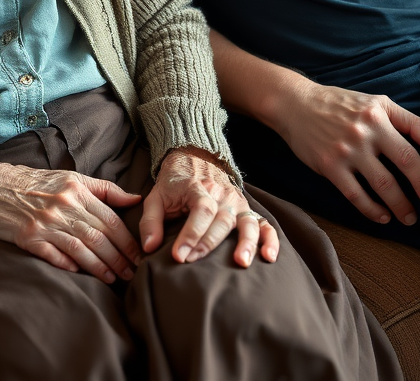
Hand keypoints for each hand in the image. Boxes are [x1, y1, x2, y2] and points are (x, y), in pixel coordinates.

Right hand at [0, 160, 142, 282]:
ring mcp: (45, 222)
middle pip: (98, 236)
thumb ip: (105, 190)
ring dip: (99, 267)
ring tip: (113, 279)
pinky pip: (53, 255)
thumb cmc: (38, 183)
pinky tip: (80, 273)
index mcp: (77, 190)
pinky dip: (68, 265)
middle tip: (131, 273)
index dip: (127, 240)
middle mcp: (63, 206)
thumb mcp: (73, 178)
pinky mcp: (28, 237)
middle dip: (118, 258)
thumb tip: (136, 198)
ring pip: (80, 248)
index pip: (110, 219)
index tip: (138, 255)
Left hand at [139, 147, 278, 267]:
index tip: (179, 255)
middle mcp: (221, 194)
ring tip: (242, 262)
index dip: (191, 234)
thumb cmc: (174, 184)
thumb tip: (150, 248)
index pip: (201, 210)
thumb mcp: (156, 197)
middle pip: (221, 220)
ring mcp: (236, 202)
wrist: (193, 157)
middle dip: (207, 243)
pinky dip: (270, 239)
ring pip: (247, 222)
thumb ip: (150, 222)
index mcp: (198, 188)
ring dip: (246, 242)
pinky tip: (269, 257)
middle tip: (192, 261)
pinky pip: (264, 223)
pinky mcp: (245, 210)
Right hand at [275, 78, 419, 225]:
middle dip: (412, 199)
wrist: (296, 104)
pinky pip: (353, 194)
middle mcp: (361, 134)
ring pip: (377, 187)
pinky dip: (370, 210)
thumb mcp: (377, 102)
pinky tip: (381, 216)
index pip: (408, 153)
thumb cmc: (341, 103)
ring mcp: (344, 151)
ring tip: (405, 218)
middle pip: (395, 175)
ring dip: (396, 207)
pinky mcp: (328, 165)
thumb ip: (409, 120)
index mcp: (377, 117)